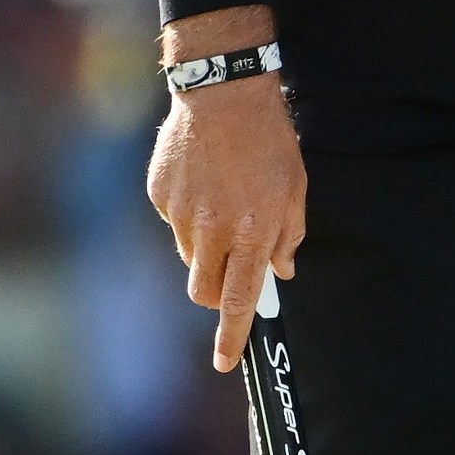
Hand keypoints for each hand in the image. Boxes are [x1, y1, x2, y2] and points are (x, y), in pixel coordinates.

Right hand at [145, 6, 305, 371]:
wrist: (223, 91)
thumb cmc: (269, 138)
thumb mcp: (295, 186)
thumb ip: (289, 234)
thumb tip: (279, 271)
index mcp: (252, 231)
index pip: (240, 300)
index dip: (233, 336)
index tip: (226, 363)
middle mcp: (213, 230)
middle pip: (205, 291)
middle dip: (217, 293)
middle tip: (231, 268)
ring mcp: (181, 214)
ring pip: (189, 257)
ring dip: (206, 247)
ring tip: (223, 202)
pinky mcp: (159, 195)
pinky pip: (174, 222)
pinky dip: (189, 213)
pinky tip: (204, 179)